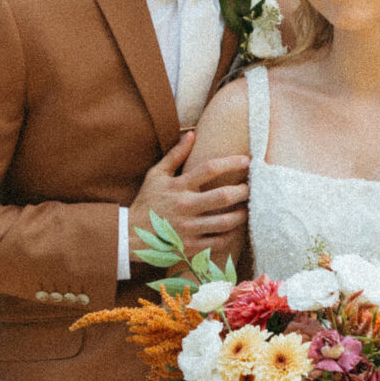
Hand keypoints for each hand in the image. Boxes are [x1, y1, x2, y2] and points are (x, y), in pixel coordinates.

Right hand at [126, 131, 249, 262]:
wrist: (129, 234)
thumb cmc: (147, 201)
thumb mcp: (156, 175)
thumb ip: (175, 155)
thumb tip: (192, 134)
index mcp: (178, 186)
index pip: (209, 169)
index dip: (231, 163)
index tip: (246, 160)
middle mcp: (185, 206)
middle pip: (223, 196)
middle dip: (243, 191)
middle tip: (250, 188)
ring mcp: (188, 228)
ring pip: (225, 222)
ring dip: (241, 215)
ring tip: (246, 210)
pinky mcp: (190, 246)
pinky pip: (218, 242)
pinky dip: (230, 235)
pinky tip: (234, 229)